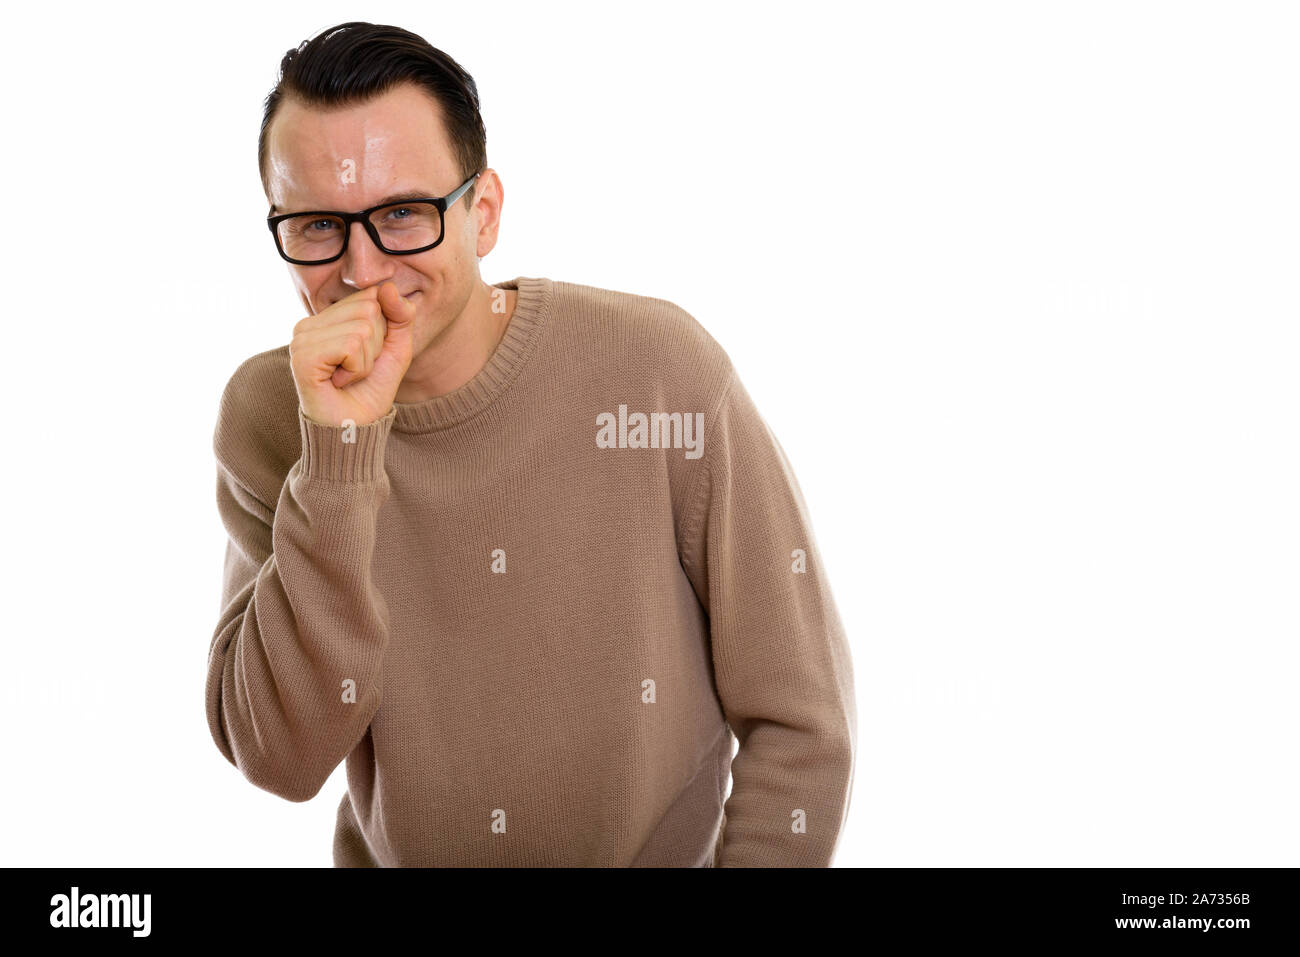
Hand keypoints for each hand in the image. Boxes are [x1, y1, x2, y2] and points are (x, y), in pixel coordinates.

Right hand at [288, 281, 416, 426]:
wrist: (355, 429)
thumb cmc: (370, 390)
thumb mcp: (396, 348)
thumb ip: (400, 315)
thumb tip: (386, 286)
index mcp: (327, 317)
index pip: (371, 297)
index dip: (383, 331)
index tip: (366, 356)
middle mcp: (309, 323)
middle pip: (368, 310)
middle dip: (375, 346)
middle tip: (356, 370)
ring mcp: (302, 339)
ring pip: (361, 328)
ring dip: (366, 361)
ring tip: (347, 377)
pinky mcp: (302, 356)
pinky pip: (350, 345)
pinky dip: (357, 369)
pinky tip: (339, 382)